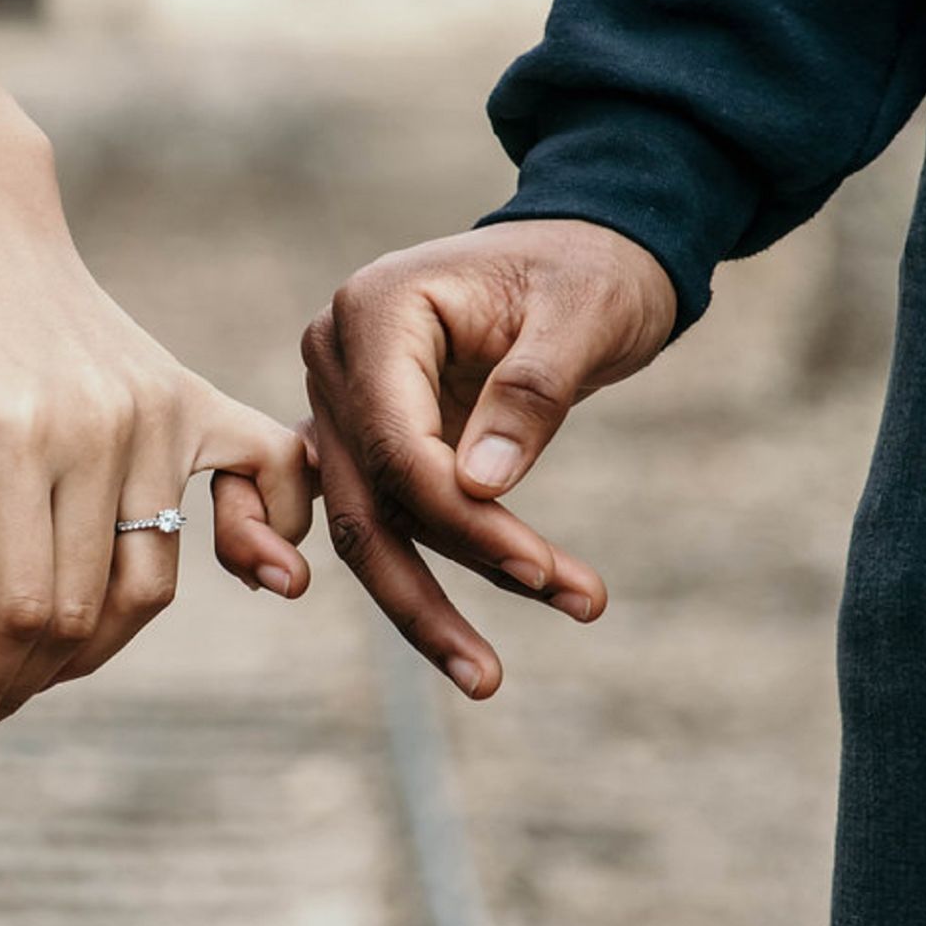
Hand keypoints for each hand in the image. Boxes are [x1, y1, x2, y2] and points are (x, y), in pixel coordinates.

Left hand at [0, 135, 312, 766]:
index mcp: (9, 439)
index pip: (21, 612)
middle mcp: (99, 428)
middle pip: (87, 611)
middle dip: (30, 678)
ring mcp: (157, 410)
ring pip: (154, 578)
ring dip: (100, 640)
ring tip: (41, 652)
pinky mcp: (190, 395)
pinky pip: (265, 477)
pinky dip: (267, 534)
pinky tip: (254, 572)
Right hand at [300, 219, 674, 697]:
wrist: (586, 249)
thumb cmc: (590, 269)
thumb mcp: (585, 314)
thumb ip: (530, 393)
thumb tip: (478, 487)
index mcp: (373, 311)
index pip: (397, 444)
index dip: (462, 519)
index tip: (540, 569)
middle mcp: (335, 357)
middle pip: (366, 501)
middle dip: (430, 591)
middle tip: (490, 676)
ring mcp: (339, 401)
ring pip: (365, 526)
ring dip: (424, 602)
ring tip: (488, 674)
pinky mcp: (363, 437)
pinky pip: (364, 515)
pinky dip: (396, 572)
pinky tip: (419, 638)